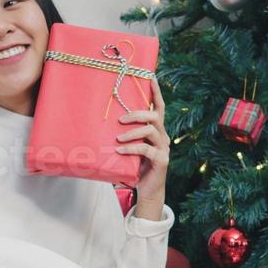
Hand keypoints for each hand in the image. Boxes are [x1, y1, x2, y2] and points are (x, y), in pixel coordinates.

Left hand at [116, 77, 169, 218]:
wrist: (147, 191)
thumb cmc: (136, 167)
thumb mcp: (130, 147)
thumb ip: (125, 134)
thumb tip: (103, 121)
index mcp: (157, 130)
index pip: (159, 107)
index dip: (156, 92)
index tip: (151, 77)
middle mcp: (163, 136)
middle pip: (155, 116)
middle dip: (137, 113)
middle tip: (120, 119)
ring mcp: (164, 148)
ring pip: (151, 130)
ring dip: (132, 132)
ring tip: (118, 138)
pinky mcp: (161, 160)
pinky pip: (146, 149)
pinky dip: (131, 148)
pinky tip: (120, 150)